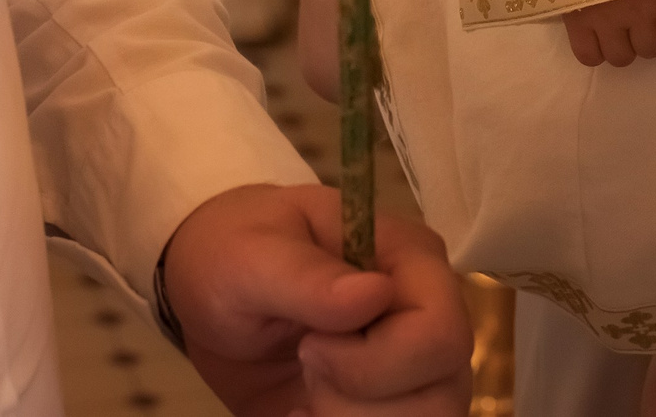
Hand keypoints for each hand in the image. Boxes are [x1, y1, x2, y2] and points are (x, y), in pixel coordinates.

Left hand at [160, 184, 471, 415]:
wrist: (212, 294)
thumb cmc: (235, 253)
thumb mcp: (251, 255)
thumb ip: (306, 275)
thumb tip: (374, 294)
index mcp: (410, 261)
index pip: (440, 332)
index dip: (376, 359)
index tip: (310, 344)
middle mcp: (426, 315)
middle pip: (443, 393)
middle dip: (359, 400)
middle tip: (306, 367)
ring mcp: (412, 366)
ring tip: (307, 392)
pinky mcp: (387, 403)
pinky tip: (305, 412)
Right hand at [561, 0, 655, 67]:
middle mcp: (638, 11)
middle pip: (651, 50)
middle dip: (648, 34)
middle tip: (638, 11)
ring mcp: (605, 17)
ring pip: (621, 58)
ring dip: (622, 44)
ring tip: (617, 20)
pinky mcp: (575, 18)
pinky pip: (588, 57)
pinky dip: (594, 50)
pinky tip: (596, 31)